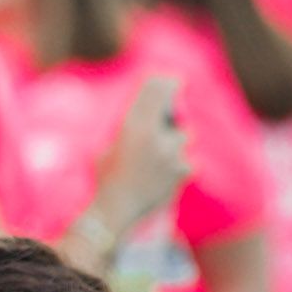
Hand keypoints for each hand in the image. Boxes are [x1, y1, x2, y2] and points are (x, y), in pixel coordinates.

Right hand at [95, 75, 189, 233]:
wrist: (115, 211)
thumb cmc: (105, 178)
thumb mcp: (106, 147)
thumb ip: (127, 129)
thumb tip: (145, 112)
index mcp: (133, 125)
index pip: (156, 91)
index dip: (167, 83)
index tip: (174, 80)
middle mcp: (155, 135)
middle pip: (177, 111)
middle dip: (177, 111)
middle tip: (176, 109)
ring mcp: (171, 153)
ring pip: (183, 136)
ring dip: (175, 142)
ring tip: (161, 154)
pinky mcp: (183, 170)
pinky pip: (186, 161)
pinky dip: (178, 167)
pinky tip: (164, 177)